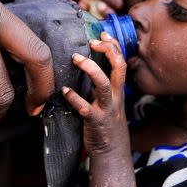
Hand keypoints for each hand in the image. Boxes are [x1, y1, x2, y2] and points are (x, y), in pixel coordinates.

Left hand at [62, 32, 130, 156]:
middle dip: (108, 51)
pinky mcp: (95, 121)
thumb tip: (87, 67)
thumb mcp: (109, 102)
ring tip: (76, 58)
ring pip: (104, 85)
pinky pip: (85, 108)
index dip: (114, 45)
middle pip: (119, 68)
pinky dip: (74, 98)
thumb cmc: (107, 125)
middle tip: (92, 41)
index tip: (103, 32)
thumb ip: (101, 86)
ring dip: (91, 69)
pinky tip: (64, 91)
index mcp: (119, 91)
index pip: (122, 62)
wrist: (112, 154)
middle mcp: (116, 97)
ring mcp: (106, 109)